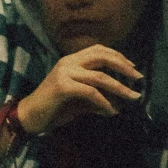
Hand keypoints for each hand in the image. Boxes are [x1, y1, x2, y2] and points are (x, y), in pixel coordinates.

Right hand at [19, 44, 143, 134]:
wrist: (28, 118)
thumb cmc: (54, 108)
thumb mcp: (79, 100)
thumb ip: (97, 96)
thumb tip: (118, 102)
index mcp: (71, 60)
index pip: (98, 49)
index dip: (118, 56)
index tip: (133, 67)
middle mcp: (68, 62)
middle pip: (102, 56)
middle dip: (123, 66)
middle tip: (138, 78)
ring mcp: (64, 73)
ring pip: (100, 76)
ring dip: (120, 88)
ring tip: (133, 97)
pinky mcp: (62, 87)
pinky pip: (91, 93)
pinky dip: (105, 103)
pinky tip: (112, 112)